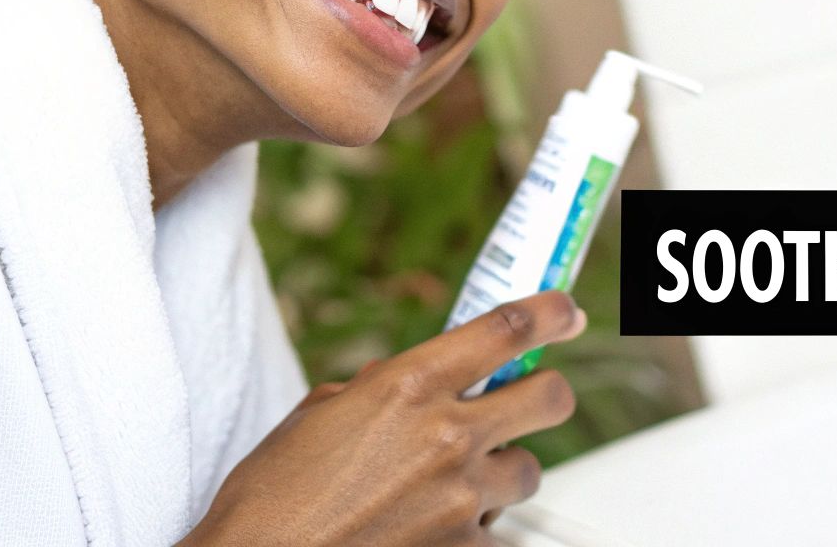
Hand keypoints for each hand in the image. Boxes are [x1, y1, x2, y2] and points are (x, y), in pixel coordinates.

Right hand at [183, 290, 586, 545]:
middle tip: (530, 401)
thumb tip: (396, 380)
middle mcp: (446, 437)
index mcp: (409, 387)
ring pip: (527, 472)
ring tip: (453, 486)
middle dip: (546, 396)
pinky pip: (497, 534)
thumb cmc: (272, 503)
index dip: (549, 313)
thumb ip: (375, 391)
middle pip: (548, 399)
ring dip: (501, 474)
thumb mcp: (316, 419)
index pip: (506, 329)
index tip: (565, 312)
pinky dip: (473, 532)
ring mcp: (461, 499)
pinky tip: (433, 532)